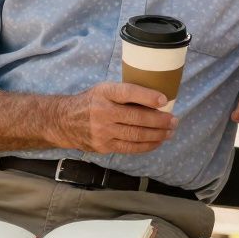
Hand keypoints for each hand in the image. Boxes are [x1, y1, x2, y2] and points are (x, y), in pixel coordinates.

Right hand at [57, 82, 176, 153]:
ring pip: (136, 135)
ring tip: (170, 132)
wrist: (64, 121)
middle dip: (160, 120)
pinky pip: (130, 147)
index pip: (128, 93)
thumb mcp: (103, 90)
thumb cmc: (91, 102)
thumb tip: (156, 99)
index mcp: (104, 93)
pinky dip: (147, 145)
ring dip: (157, 134)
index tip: (164, 100)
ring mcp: (103, 131)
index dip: (147, 96)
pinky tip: (157, 141)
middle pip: (136, 117)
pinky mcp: (104, 146)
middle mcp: (102, 112)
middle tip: (174, 120)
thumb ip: (124, 93)